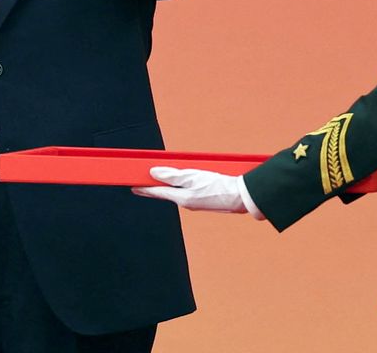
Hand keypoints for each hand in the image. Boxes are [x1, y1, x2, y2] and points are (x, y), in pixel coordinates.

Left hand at [132, 167, 248, 213]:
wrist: (243, 197)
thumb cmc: (219, 186)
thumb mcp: (193, 177)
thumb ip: (172, 175)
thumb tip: (153, 173)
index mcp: (182, 199)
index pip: (158, 192)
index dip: (145, 188)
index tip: (133, 187)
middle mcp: (187, 203)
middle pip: (166, 193)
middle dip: (155, 188)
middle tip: (143, 182)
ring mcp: (197, 203)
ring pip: (177, 193)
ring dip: (168, 187)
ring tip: (159, 181)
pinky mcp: (206, 200)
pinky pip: (188, 192)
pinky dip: (181, 186)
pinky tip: (182, 183)